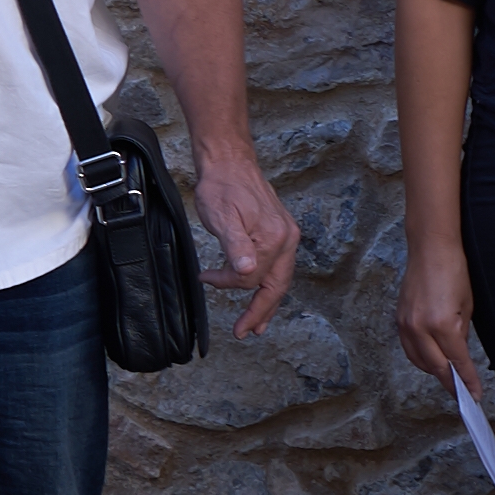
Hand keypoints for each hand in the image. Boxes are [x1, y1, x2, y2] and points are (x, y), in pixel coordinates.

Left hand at [193, 144, 300, 336]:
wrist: (229, 162)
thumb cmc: (221, 187)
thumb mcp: (222, 217)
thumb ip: (235, 246)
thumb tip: (246, 273)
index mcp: (274, 239)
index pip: (253, 278)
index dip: (228, 284)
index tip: (207, 278)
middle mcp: (287, 239)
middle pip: (277, 286)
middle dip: (261, 312)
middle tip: (245, 332)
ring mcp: (287, 235)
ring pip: (280, 279)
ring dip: (267, 302)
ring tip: (258, 323)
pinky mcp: (282, 231)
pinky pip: (279, 266)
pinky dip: (269, 284)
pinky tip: (260, 290)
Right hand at [395, 232, 478, 386]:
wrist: (430, 249)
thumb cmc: (454, 272)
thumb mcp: (467, 307)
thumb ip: (461, 335)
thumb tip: (458, 355)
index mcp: (442, 325)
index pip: (457, 362)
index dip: (467, 381)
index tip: (475, 394)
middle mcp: (420, 328)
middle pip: (436, 367)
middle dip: (451, 383)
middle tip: (463, 395)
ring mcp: (406, 325)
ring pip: (420, 361)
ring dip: (434, 372)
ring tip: (449, 380)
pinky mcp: (399, 320)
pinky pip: (409, 349)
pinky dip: (420, 359)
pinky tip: (431, 362)